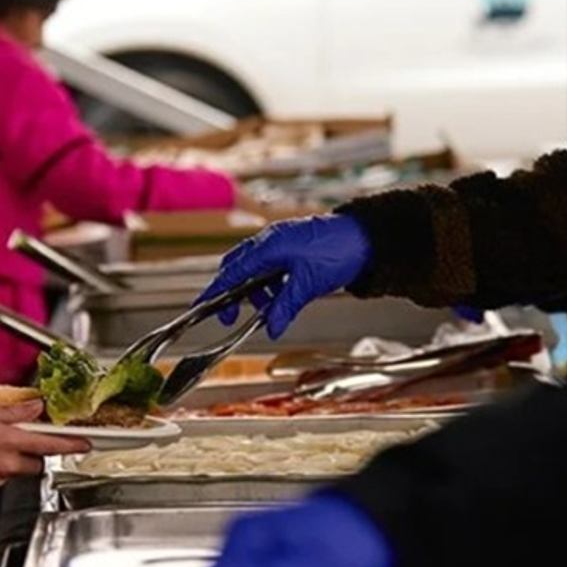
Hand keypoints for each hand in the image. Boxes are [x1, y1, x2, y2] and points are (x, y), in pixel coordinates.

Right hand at [0, 400, 90, 493]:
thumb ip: (15, 412)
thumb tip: (37, 407)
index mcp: (9, 442)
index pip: (51, 445)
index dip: (71, 445)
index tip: (85, 444)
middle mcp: (6, 465)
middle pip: (35, 463)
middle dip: (33, 454)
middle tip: (16, 440)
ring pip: (14, 471)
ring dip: (8, 461)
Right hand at [198, 215, 371, 338]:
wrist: (365, 239)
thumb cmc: (337, 251)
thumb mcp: (307, 285)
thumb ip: (284, 307)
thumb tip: (271, 328)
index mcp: (268, 245)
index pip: (231, 271)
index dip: (215, 290)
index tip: (201, 306)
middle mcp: (270, 241)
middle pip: (238, 267)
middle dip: (234, 293)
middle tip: (232, 315)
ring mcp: (282, 243)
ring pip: (256, 269)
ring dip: (257, 291)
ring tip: (269, 309)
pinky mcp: (294, 248)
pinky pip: (272, 268)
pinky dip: (272, 285)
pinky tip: (282, 297)